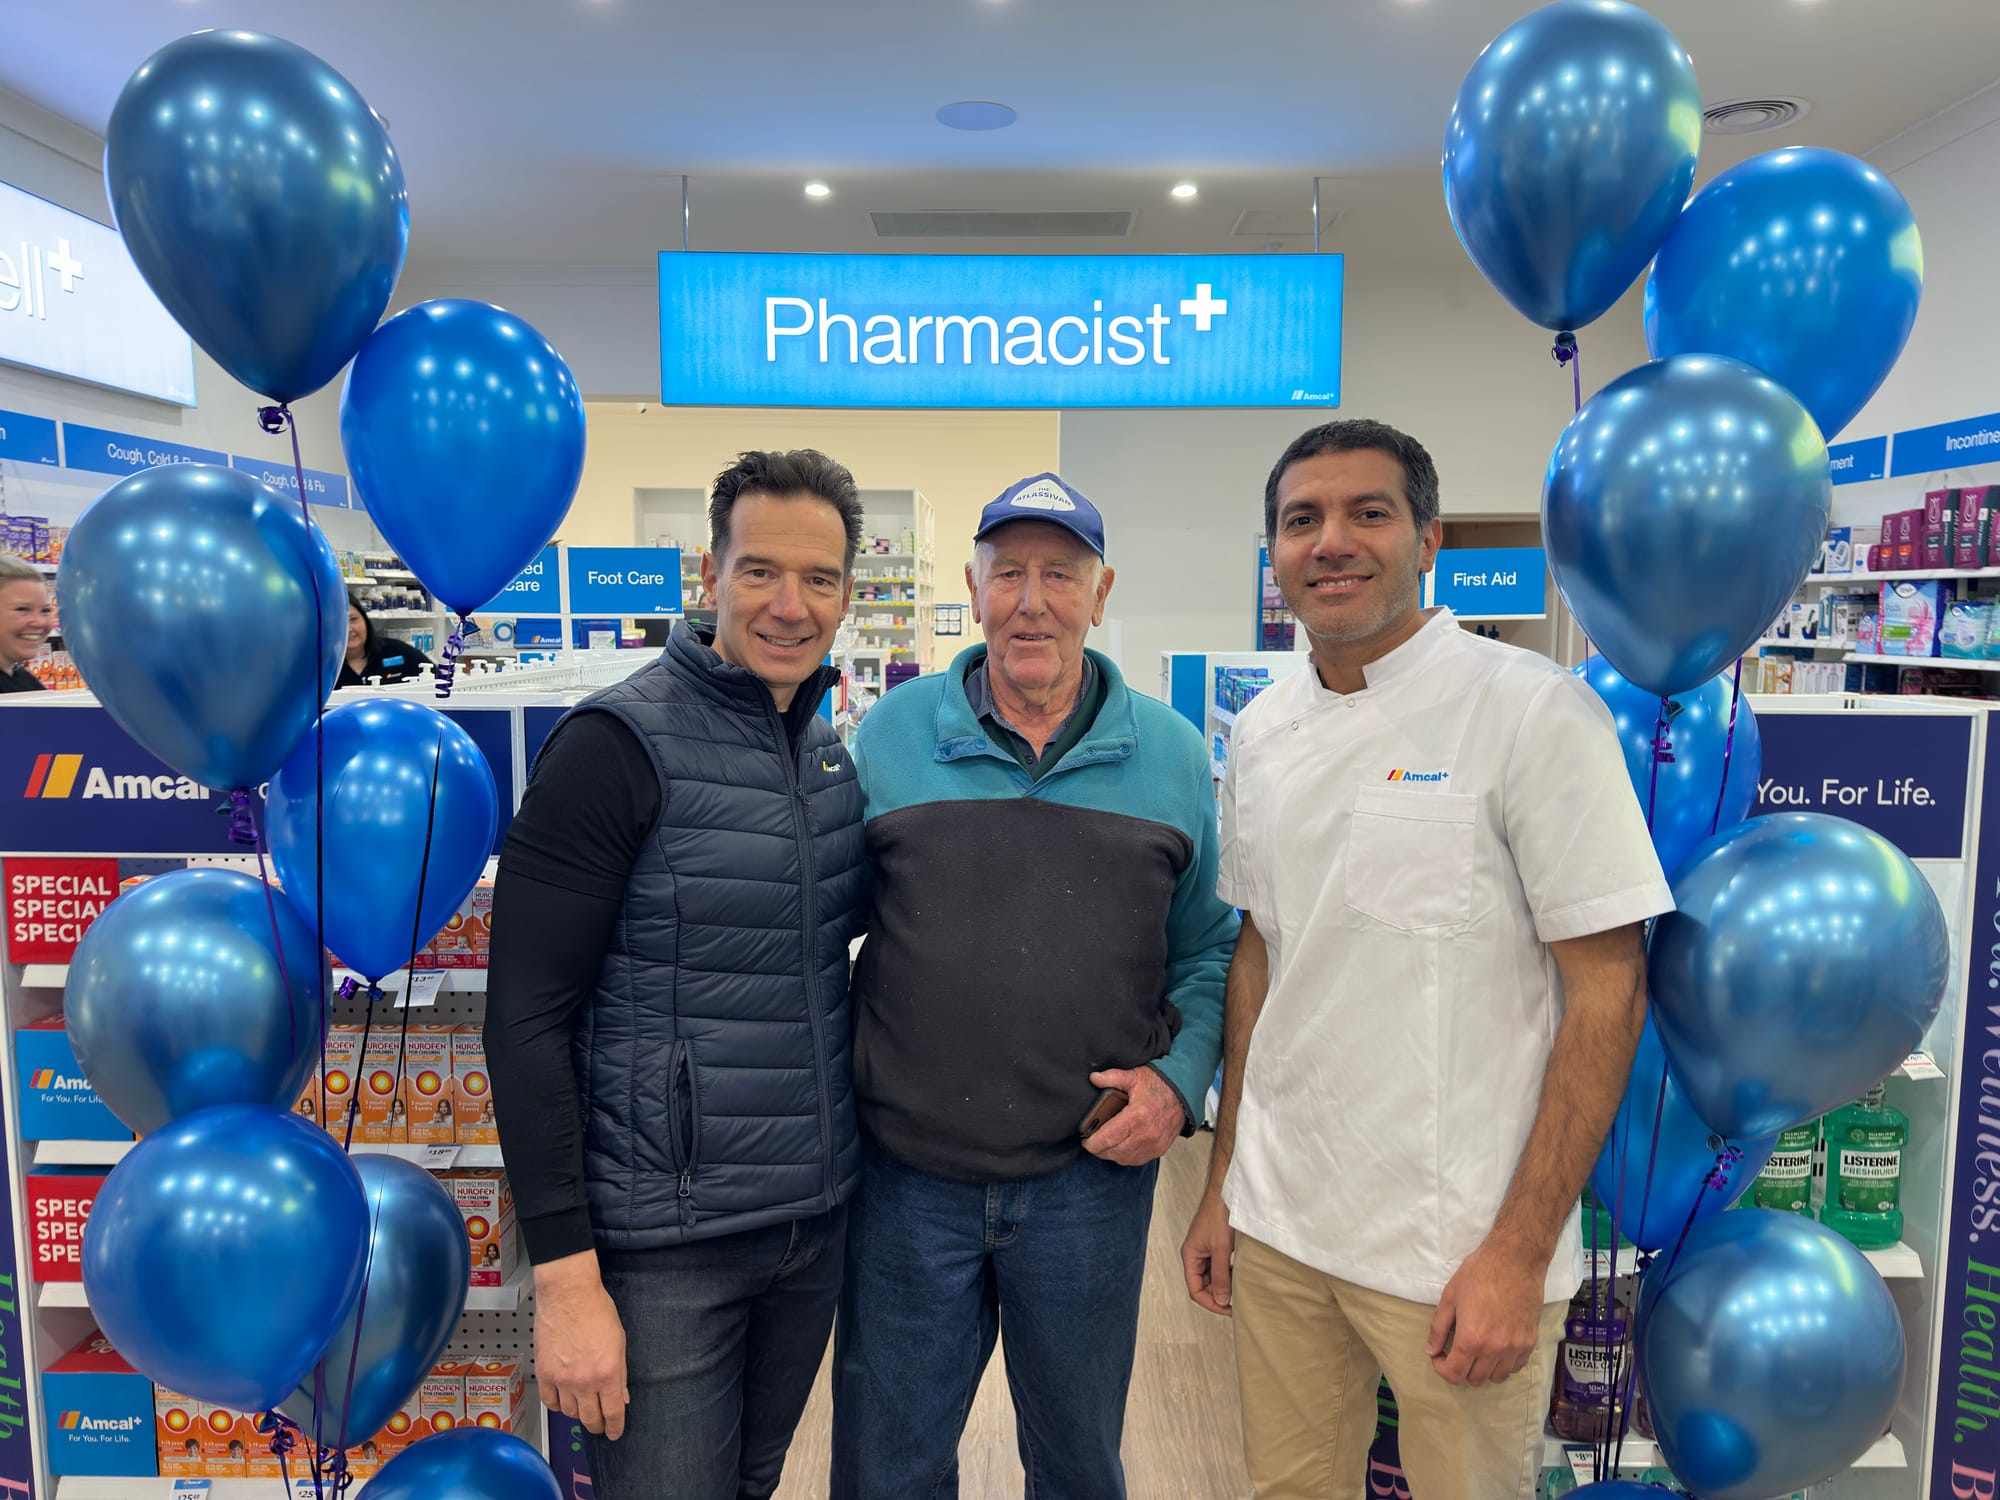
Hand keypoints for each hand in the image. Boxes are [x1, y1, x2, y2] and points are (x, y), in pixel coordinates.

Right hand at [534, 1252, 629, 1438]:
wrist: (568, 1295)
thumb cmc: (597, 1311)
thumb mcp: (619, 1342)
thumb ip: (621, 1374)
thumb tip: (622, 1396)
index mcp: (608, 1373)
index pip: (613, 1412)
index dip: (615, 1427)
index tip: (615, 1432)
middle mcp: (585, 1381)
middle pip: (590, 1418)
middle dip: (597, 1425)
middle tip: (600, 1425)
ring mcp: (562, 1379)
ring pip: (570, 1412)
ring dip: (578, 1413)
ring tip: (582, 1406)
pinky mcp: (544, 1373)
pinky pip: (550, 1401)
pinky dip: (557, 1404)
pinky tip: (563, 1399)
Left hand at [1084, 1066, 1184, 1164]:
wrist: (1184, 1093)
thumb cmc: (1160, 1085)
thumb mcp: (1134, 1076)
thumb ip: (1112, 1077)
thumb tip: (1094, 1078)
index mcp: (1137, 1116)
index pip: (1108, 1138)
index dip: (1092, 1142)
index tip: (1085, 1140)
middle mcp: (1146, 1134)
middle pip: (1114, 1151)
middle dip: (1099, 1149)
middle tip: (1091, 1142)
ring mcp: (1154, 1144)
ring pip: (1124, 1159)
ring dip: (1111, 1154)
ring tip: (1104, 1145)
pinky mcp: (1160, 1149)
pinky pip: (1137, 1160)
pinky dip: (1126, 1157)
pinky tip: (1120, 1148)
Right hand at [1181, 1191, 1235, 1315]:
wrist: (1225, 1193)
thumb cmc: (1218, 1216)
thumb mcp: (1221, 1250)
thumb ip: (1221, 1277)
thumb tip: (1221, 1300)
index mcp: (1190, 1256)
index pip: (1195, 1290)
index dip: (1211, 1303)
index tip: (1228, 1309)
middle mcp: (1195, 1255)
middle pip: (1203, 1285)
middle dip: (1218, 1294)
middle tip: (1237, 1301)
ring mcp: (1205, 1250)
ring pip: (1212, 1276)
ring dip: (1224, 1284)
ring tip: (1239, 1289)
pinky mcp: (1214, 1245)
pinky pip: (1218, 1267)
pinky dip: (1228, 1273)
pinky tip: (1239, 1274)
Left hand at [1425, 1238, 1546, 1387]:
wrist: (1516, 1259)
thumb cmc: (1479, 1273)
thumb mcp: (1450, 1297)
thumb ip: (1438, 1328)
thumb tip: (1431, 1350)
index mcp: (1471, 1339)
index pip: (1454, 1374)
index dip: (1442, 1369)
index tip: (1439, 1357)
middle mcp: (1495, 1349)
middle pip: (1475, 1379)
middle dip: (1461, 1369)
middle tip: (1457, 1352)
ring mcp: (1515, 1348)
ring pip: (1497, 1377)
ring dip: (1483, 1369)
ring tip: (1477, 1351)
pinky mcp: (1530, 1342)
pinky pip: (1515, 1367)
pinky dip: (1503, 1364)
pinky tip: (1496, 1348)